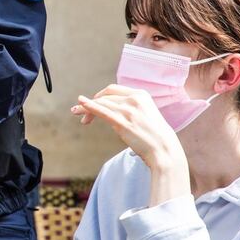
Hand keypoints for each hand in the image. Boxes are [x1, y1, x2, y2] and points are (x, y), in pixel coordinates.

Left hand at [72, 84, 187, 173]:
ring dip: (85, 108)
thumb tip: (113, 114)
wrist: (164, 150)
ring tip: (75, 113)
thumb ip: (131, 110)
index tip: (93, 103)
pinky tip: (80, 105)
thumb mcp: (145, 115)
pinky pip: (102, 111)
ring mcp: (128, 110)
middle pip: (105, 97)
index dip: (100, 95)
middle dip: (92, 103)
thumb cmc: (155, 136)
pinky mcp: (122, 122)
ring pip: (101, 103)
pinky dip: (89, 107)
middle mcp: (134, 99)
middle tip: (81, 114)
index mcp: (141, 95)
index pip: (114, 90)